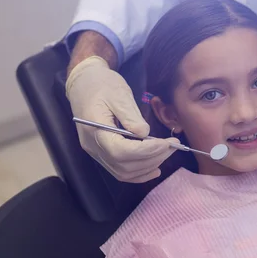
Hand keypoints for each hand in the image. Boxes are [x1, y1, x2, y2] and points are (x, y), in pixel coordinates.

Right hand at [66, 56, 177, 182]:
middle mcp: (93, 147)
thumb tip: (145, 134)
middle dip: (152, 158)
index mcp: (95, 130)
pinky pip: (120, 171)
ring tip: (167, 152)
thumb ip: (131, 115)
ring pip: (123, 172)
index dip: (146, 151)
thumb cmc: (102, 84)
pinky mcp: (102, 154)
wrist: (84, 84)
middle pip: (124, 165)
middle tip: (173, 146)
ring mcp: (96, 153)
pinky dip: (139, 173)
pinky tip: (155, 168)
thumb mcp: (119, 94)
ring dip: (149, 166)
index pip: (121, 151)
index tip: (166, 143)